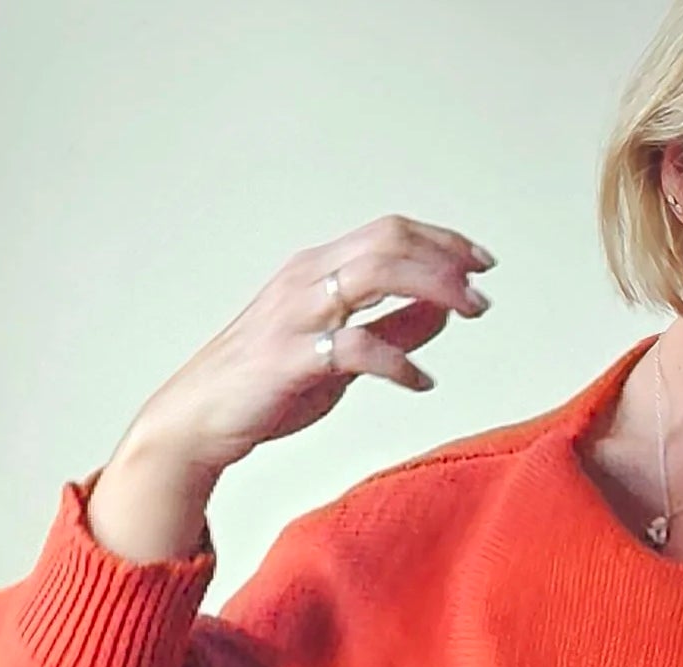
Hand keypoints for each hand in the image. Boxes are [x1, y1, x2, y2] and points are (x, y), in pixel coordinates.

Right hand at [89, 214, 494, 561]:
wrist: (199, 419)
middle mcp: (306, 280)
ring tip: (469, 313)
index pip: (389, 232)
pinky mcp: (291, 356)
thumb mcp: (343, 351)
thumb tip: (444, 309)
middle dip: (446, 260)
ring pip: (376, 274)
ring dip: (434, 289)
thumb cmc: (268, 383)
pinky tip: (421, 382)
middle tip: (483, 291)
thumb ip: (394, 328)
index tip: (481, 261)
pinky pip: (357, 346)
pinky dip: (399, 362)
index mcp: (317, 269)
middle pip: (389, 242)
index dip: (441, 240)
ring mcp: (297, 314)